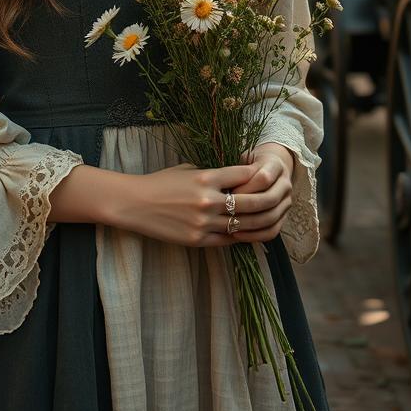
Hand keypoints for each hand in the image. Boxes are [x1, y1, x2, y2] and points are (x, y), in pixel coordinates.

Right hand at [118, 161, 263, 247]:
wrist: (135, 203)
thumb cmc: (160, 182)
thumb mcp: (187, 170)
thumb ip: (211, 174)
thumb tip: (233, 176)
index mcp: (206, 177)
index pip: (244, 175)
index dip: (257, 174)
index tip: (265, 175)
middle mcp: (208, 200)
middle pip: (250, 202)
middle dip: (266, 200)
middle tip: (275, 198)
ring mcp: (204, 223)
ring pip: (242, 225)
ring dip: (255, 221)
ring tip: (266, 218)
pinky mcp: (197, 240)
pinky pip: (226, 240)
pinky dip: (238, 236)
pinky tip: (245, 232)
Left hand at [228, 143, 295, 243]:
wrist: (267, 171)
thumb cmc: (248, 166)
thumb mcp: (243, 163)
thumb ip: (236, 173)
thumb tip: (221, 189)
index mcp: (276, 166)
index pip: (263, 178)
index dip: (245, 187)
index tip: (227, 192)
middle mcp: (286, 184)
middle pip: (269, 199)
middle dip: (246, 207)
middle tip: (226, 211)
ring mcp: (287, 202)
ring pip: (271, 217)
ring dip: (249, 223)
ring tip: (229, 225)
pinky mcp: (283, 218)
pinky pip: (272, 231)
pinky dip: (254, 235)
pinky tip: (237, 234)